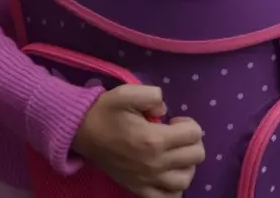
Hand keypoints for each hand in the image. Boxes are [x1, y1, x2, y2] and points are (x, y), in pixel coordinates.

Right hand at [74, 86, 204, 197]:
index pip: (194, 133)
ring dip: (187, 165)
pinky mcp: (139, 190)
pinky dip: (174, 188)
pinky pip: (168, 197)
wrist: (83, 133)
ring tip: (175, 154)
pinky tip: (168, 174)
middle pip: (196, 156)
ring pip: (186, 179)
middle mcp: (155, 163)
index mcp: (154, 139)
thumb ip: (153, 95)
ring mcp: (147, 180)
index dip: (189, 123)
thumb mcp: (127, 92)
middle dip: (191, 141)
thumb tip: (165, 110)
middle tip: (176, 135)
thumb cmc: (106, 112)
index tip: (174, 122)